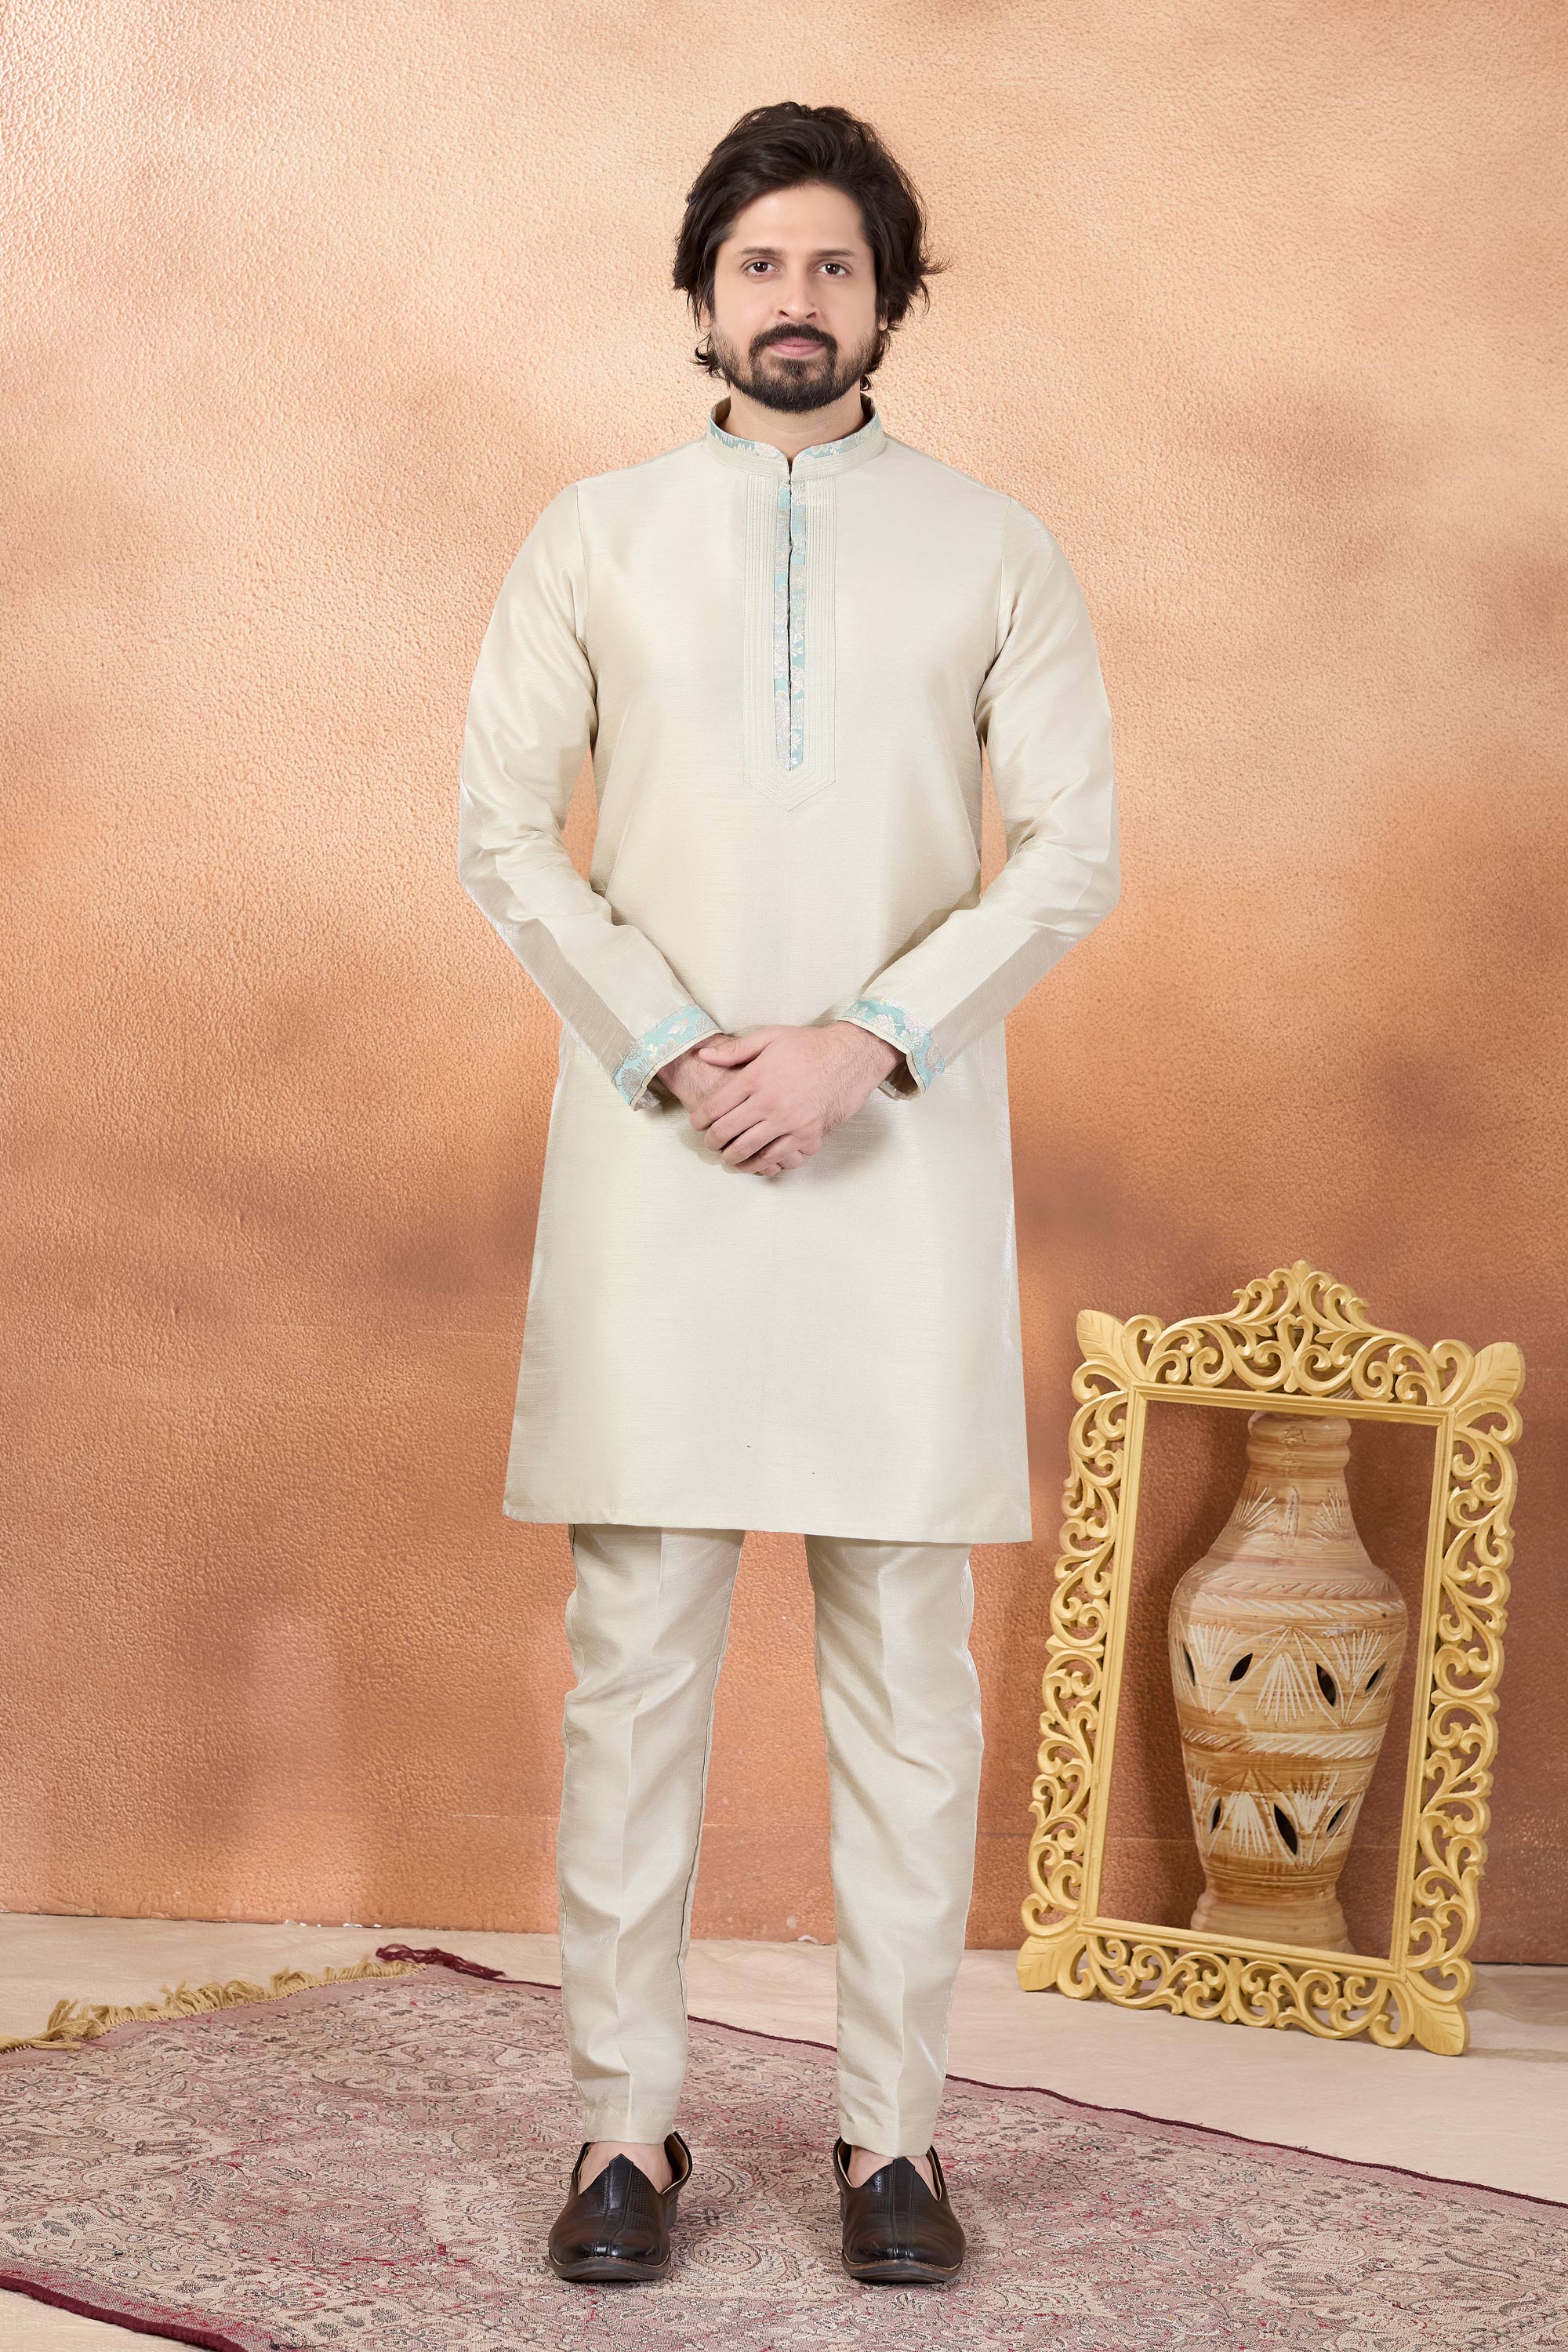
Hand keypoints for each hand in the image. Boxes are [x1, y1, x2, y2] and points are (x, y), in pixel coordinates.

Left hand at [682, 1022, 903, 1175]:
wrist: (850, 1057)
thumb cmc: (809, 1046)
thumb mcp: (770, 1037)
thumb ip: (735, 1049)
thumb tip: (703, 1056)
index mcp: (756, 1078)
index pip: (715, 1107)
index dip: (700, 1119)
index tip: (697, 1124)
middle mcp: (769, 1103)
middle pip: (727, 1131)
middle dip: (713, 1141)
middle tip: (710, 1143)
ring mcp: (789, 1122)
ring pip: (749, 1150)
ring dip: (733, 1158)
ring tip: (728, 1158)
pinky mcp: (807, 1135)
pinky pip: (778, 1157)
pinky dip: (762, 1163)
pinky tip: (755, 1163)